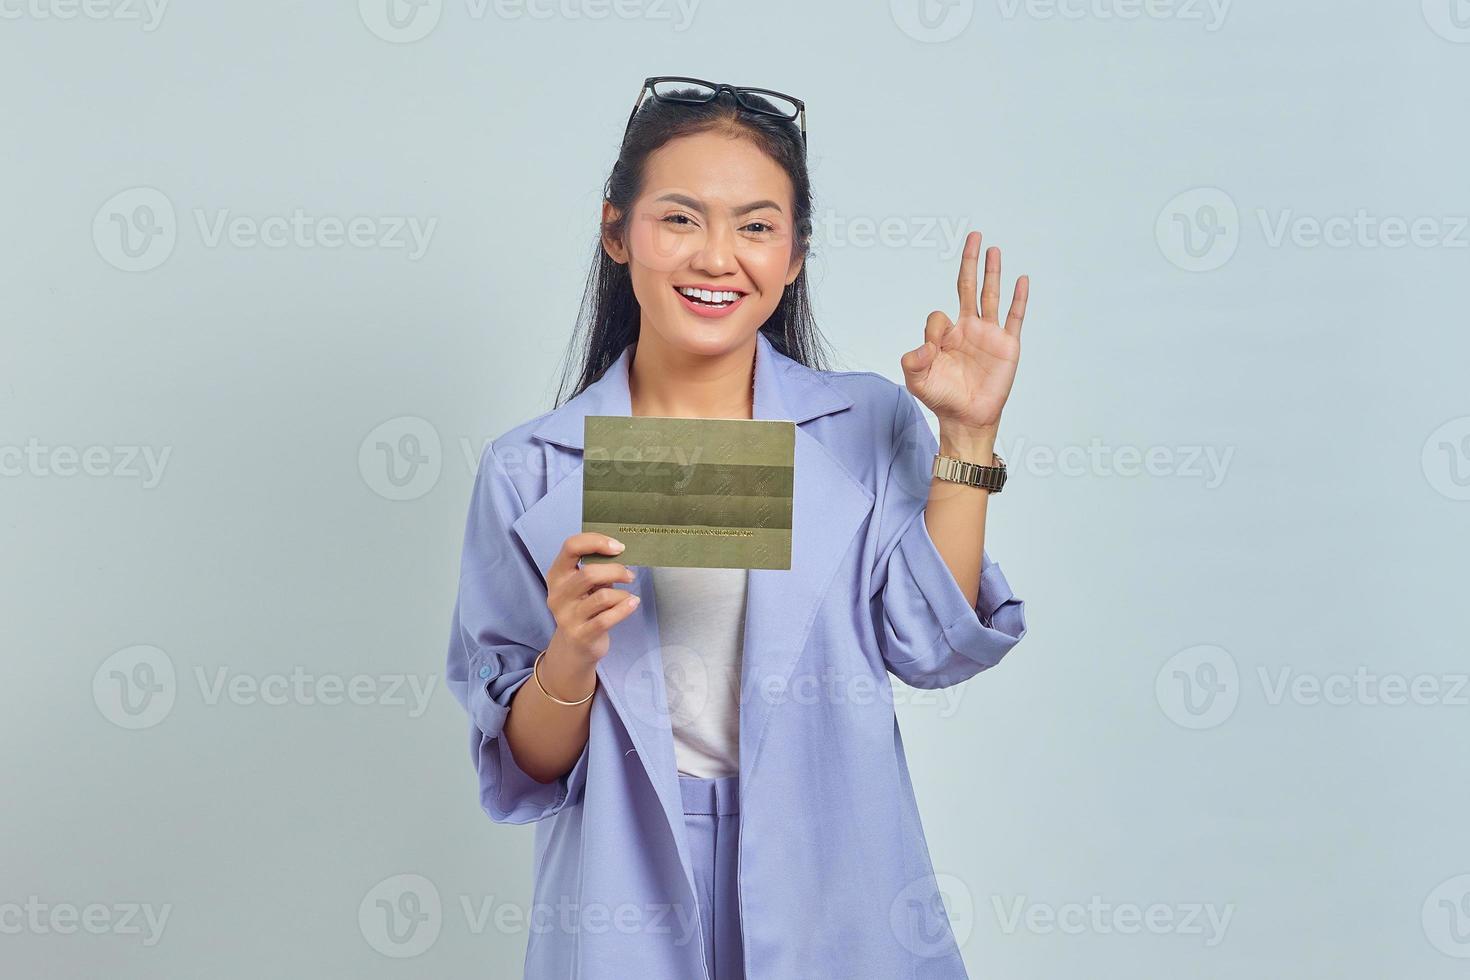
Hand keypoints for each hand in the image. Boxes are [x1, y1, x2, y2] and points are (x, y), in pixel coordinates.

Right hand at [545, 533, 639, 665]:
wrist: (574, 647)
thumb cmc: (584, 608)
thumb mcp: (584, 586)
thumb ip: (596, 568)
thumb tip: (620, 550)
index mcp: (556, 575)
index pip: (571, 546)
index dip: (596, 541)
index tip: (618, 547)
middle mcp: (558, 595)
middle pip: (589, 573)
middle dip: (615, 571)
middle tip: (629, 575)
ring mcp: (567, 617)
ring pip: (602, 597)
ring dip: (622, 594)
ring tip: (628, 596)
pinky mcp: (581, 635)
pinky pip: (607, 619)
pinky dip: (624, 608)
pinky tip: (632, 603)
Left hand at [900, 231, 1028, 432]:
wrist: (967, 419)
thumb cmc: (941, 398)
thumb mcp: (917, 380)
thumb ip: (914, 361)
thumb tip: (927, 345)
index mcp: (946, 335)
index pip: (938, 316)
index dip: (934, 329)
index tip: (934, 349)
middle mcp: (968, 328)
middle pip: (968, 287)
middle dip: (969, 262)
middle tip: (973, 236)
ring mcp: (989, 334)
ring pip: (991, 295)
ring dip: (992, 272)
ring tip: (993, 249)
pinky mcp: (1007, 345)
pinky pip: (1014, 317)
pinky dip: (1018, 298)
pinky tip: (1021, 279)